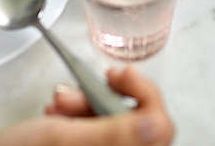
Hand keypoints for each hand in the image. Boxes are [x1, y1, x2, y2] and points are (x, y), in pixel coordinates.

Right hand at [0, 67, 172, 145]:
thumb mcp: (64, 139)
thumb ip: (115, 132)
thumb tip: (160, 123)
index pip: (161, 125)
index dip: (144, 93)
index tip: (118, 74)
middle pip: (135, 120)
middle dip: (102, 98)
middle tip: (76, 92)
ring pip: (112, 122)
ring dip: (84, 105)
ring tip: (56, 104)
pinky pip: (95, 129)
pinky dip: (76, 116)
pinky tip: (54, 116)